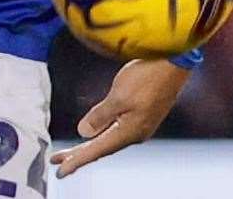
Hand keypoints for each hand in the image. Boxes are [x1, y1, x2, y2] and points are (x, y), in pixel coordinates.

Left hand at [49, 58, 190, 177]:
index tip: (60, 170)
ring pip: (109, 139)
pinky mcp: (143, 114)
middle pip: (102, 147)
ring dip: (90, 144)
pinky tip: (96, 132)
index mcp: (129, 132)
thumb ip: (100, 116)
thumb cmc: (147, 77)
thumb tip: (84, 132)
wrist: (174, 62)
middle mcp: (135, 133)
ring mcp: (140, 124)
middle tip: (58, 160)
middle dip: (79, 154)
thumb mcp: (118, 96)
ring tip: (72, 151)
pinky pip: (117, 130)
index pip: (97, 150)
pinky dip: (103, 133)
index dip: (77, 160)